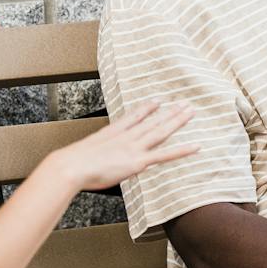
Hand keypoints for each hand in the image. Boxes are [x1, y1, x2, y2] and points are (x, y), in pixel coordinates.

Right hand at [50, 101, 198, 192]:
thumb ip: (91, 155)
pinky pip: (165, 155)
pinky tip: (196, 146)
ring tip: (191, 111)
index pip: (133, 117)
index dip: (146, 108)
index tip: (156, 101)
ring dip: (177, 120)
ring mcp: (133, 148)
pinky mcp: (138, 161)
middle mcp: (126, 137)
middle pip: (152, 121)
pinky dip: (182, 151)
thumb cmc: (70, 164)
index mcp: (112, 133)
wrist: (70, 166)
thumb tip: (88, 160)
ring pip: (161, 131)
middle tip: (184, 102)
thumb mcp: (81, 154)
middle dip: (169, 111)